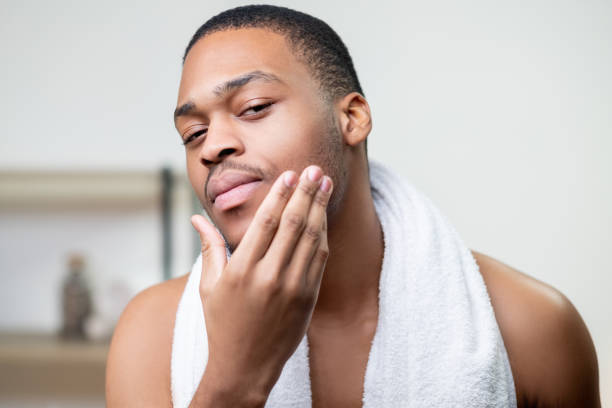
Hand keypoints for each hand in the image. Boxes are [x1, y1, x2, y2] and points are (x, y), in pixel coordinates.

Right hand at [190, 165, 332, 404]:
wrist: (245, 368)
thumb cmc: (222, 325)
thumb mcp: (209, 287)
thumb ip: (209, 248)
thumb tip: (196, 217)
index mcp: (240, 271)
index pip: (266, 222)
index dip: (280, 194)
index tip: (289, 174)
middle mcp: (268, 277)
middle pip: (293, 224)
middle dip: (306, 193)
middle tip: (313, 169)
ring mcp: (292, 288)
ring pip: (310, 239)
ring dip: (319, 208)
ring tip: (324, 185)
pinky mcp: (308, 298)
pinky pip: (319, 260)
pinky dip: (322, 235)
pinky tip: (322, 217)